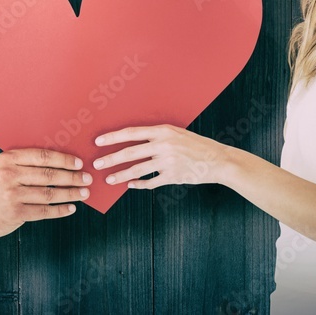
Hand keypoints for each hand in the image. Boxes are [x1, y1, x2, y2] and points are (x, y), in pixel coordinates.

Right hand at [0, 148, 90, 242]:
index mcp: (8, 159)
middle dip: (72, 177)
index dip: (64, 159)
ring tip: (84, 193)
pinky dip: (60, 210)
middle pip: (49, 175)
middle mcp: (10, 175)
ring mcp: (13, 195)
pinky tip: (70, 208)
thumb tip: (58, 160)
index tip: (78, 162)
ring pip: (49, 193)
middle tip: (87, 178)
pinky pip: (44, 211)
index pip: (43, 156)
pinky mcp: (16, 213)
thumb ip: (23, 163)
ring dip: (70, 194)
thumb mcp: (1, 168)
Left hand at [92, 125, 230, 188]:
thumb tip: (133, 140)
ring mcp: (168, 162)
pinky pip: (151, 182)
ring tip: (109, 178)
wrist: (218, 160)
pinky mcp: (173, 177)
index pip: (132, 133)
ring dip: (120, 175)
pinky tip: (131, 185)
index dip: (113, 137)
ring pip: (137, 169)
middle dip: (110, 158)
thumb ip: (157, 136)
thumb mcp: (177, 133)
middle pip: (130, 152)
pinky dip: (139, 184)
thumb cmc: (197, 145)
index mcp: (163, 131)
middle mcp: (164, 145)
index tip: (98, 142)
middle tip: (97, 163)